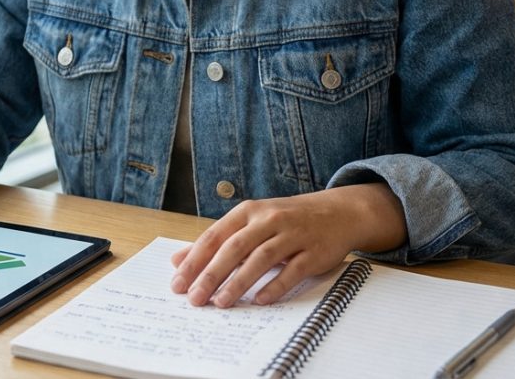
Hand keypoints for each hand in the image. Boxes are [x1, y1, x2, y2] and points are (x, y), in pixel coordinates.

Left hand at [169, 184, 405, 307]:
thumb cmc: (285, 221)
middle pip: (234, 248)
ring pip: (261, 259)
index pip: (214, 236)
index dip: (195, 261)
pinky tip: (260, 301)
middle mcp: (268, 220)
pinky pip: (293, 270)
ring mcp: (293, 235)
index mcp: (248, 212)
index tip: (178, 284)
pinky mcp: (314, 251)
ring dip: (239, 282)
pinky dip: (276, 286)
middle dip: (212, 274)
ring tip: (221, 303)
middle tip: (195, 299)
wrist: (337, 212)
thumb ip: (215, 242)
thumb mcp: (249, 224)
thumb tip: (178, 260)